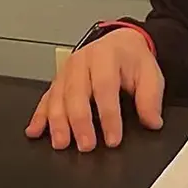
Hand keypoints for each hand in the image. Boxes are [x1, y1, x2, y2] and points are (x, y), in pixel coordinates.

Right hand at [25, 28, 163, 150]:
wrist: (119, 42)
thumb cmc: (132, 59)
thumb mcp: (150, 73)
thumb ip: (151, 97)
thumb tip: (152, 122)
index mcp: (107, 56)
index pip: (105, 87)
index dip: (108, 115)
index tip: (113, 138)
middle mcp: (83, 61)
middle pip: (77, 93)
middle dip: (80, 122)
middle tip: (86, 145)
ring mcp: (67, 70)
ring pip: (58, 97)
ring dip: (58, 122)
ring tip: (62, 143)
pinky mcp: (58, 79)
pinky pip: (46, 97)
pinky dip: (39, 115)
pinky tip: (35, 131)